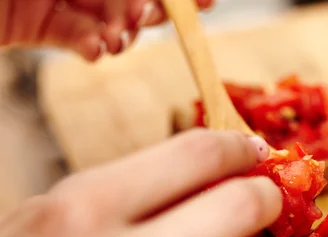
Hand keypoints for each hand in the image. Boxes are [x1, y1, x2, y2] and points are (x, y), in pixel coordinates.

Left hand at [0, 0, 213, 60]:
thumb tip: (139, 2)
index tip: (205, 0)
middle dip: (149, 6)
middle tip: (160, 19)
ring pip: (104, 13)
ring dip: (121, 29)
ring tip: (120, 39)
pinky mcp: (32, 25)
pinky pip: (74, 36)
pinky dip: (91, 45)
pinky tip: (96, 49)